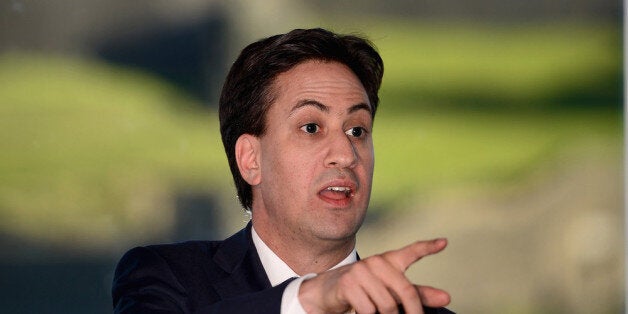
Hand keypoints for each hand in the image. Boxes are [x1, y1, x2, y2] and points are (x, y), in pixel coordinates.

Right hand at [298, 238, 449, 313]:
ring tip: (379, 313)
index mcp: (389, 261)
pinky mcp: (348, 284)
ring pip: (387, 305)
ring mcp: (361, 271)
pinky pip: (369, 310)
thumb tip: (446, 298)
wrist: (327, 292)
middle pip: (406, 291)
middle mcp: (377, 262)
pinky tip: (362, 312)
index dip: (428, 247)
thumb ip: (417, 294)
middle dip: (414, 312)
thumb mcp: (390, 291)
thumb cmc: (364, 291)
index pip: (411, 252)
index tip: (444, 243)